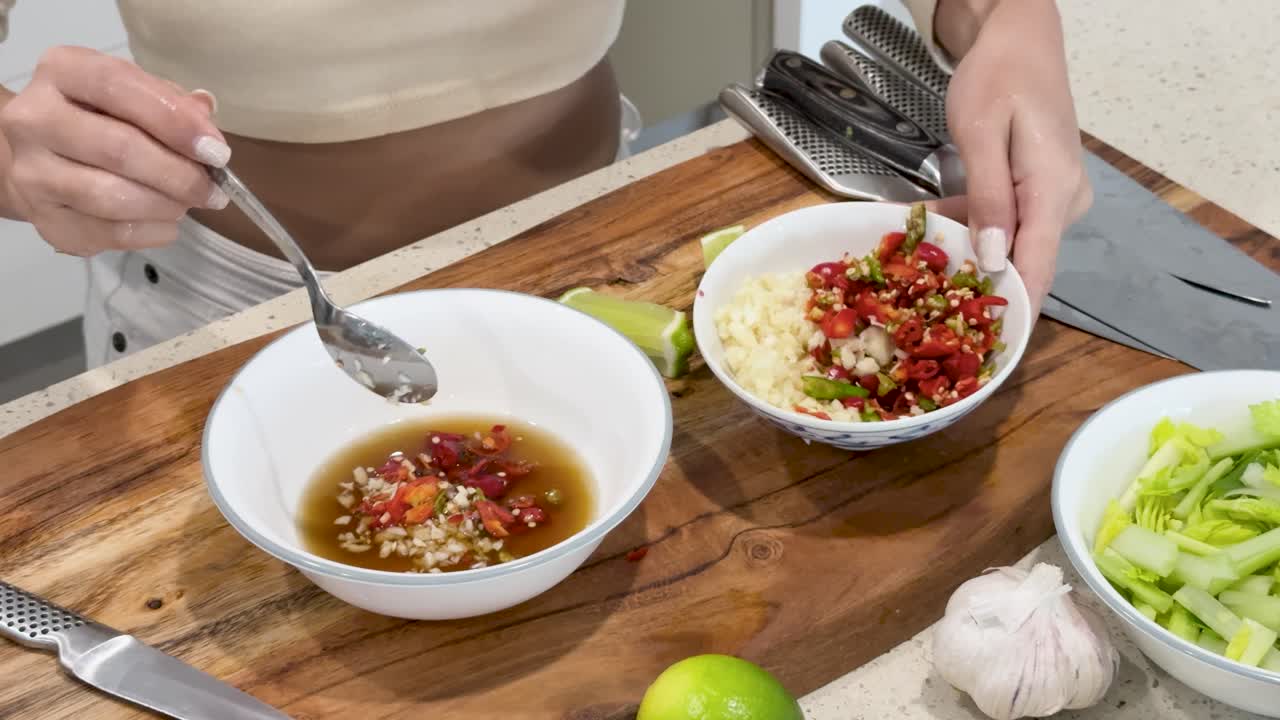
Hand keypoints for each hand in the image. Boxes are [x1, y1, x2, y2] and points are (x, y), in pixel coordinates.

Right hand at [0, 46, 229, 255]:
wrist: (44, 156)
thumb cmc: (100, 118)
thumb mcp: (135, 94)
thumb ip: (171, 102)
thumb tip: (206, 117)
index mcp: (61, 71)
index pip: (118, 87)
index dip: (175, 121)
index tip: (216, 151)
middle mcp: (34, 118)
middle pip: (118, 149)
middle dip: (180, 175)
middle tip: (213, 190)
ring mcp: (31, 172)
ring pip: (110, 197)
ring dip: (165, 206)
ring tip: (189, 204)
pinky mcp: (42, 219)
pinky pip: (106, 234)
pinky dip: (150, 232)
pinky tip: (167, 223)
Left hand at [928, 0, 1090, 317]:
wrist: (1020, 37)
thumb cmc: (999, 76)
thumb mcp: (981, 133)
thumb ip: (988, 198)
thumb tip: (993, 259)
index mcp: (1055, 192)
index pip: (1038, 271)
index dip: (1011, 316)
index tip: (982, 351)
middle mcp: (1065, 202)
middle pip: (1023, 264)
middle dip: (976, 288)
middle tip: (925, 310)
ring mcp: (1056, 198)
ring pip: (1011, 245)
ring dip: (968, 257)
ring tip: (918, 271)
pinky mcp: (1042, 191)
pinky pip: (1009, 224)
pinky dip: (975, 231)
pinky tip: (936, 234)